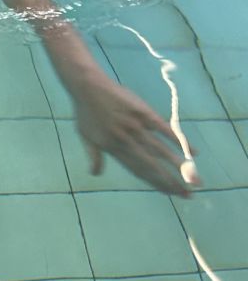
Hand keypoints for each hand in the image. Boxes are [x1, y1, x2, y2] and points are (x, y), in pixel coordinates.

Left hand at [73, 74, 199, 196]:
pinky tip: (193, 151)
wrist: (87, 85)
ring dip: (180, 167)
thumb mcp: (84, 135)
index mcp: (113, 149)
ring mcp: (135, 126)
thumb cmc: (85, 111)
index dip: (156, 184)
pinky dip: (179, 140)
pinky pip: (164, 129)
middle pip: (153, 166)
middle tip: (188, 195)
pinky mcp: (142, 112)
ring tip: (195, 181)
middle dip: (172, 182)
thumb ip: (93, 156)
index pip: (139, 171)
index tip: (171, 194)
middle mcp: (126, 140)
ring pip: (161, 151)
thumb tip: (95, 174)